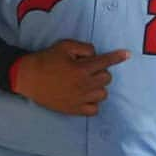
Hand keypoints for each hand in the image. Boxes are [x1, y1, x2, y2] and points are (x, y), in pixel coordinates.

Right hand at [11, 39, 128, 114]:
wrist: (27, 78)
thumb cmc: (46, 60)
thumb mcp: (64, 46)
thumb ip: (83, 48)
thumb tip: (95, 54)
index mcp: (82, 69)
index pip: (106, 62)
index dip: (117, 57)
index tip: (128, 55)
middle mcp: (84, 85)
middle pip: (106, 78)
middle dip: (101, 71)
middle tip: (88, 69)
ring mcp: (80, 99)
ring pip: (103, 94)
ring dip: (98, 87)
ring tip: (87, 83)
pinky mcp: (74, 109)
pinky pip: (94, 110)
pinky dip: (93, 103)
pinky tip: (86, 96)